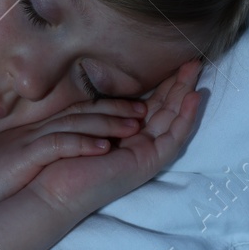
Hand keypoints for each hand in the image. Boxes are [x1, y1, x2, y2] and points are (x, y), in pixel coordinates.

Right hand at [0, 96, 148, 227]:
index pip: (75, 114)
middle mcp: (34, 131)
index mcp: (33, 132)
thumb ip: (33, 153)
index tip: (135, 111)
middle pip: (82, 112)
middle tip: (148, 109)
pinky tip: (104, 148)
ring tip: (138, 124)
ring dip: (108, 123)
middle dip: (117, 109)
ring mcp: (28, 142)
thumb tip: (55, 157)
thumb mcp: (12, 161)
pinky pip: (57, 146)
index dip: (107, 109)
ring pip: (75, 124)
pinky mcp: (22, 157)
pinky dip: (81, 144)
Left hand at [28, 60, 203, 219]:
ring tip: (196, 70)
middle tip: (192, 60)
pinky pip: (174, 138)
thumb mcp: (85, 121)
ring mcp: (145, 154)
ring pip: (174, 120)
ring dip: (187, 94)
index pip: (150, 105)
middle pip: (166, 110)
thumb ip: (104, 107)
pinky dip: (186, 118)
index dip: (163, 84)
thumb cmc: (60, 156)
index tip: (173, 62)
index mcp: (124, 134)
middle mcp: (138, 144)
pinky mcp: (148, 163)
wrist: (52, 189)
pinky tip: (194, 97)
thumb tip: (119, 87)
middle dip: (179, 84)